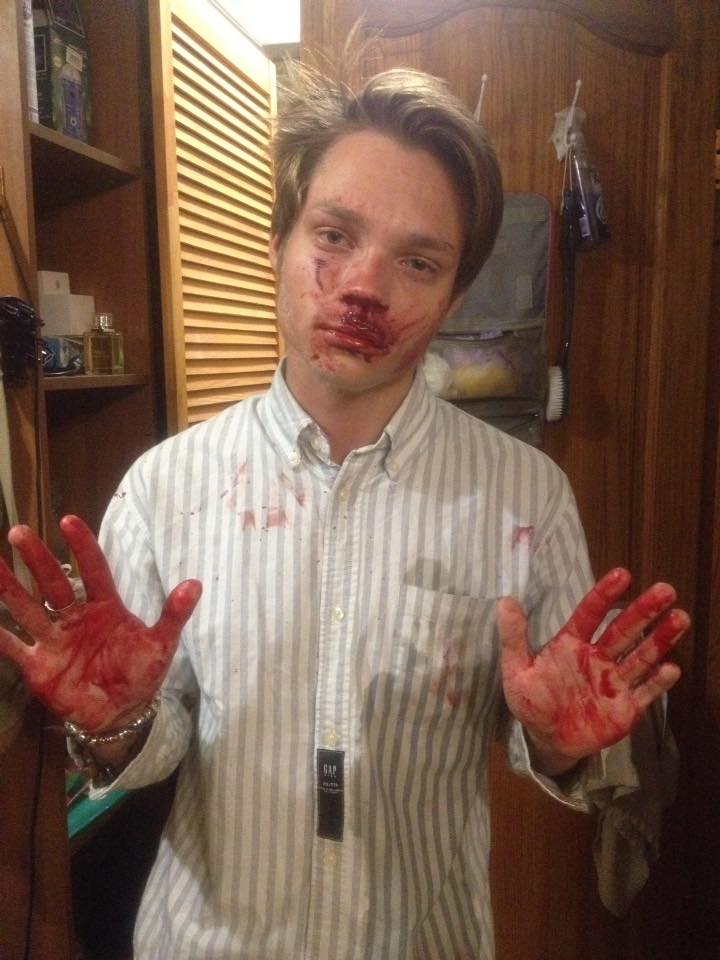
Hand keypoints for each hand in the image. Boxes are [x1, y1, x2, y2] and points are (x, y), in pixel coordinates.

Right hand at [0, 515, 200, 731]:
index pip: (94, 571)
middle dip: (37, 560)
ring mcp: (55, 640)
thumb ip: (174, 615)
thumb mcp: (161, 644)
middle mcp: (76, 618)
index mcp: (105, 608)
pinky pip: (14, 647)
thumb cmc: (140, 672)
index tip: (69, 520)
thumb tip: (196, 583)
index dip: (83, 547)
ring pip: (28, 608)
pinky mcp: (39, 666)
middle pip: (54, 583)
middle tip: (19, 532)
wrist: (121, 713)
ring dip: (9, 588)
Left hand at [497, 568, 688, 773]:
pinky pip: (645, 692)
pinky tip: (671, 668)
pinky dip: (658, 682)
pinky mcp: (626, 707)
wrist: (547, 741)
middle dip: (644, 610)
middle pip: (624, 629)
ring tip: (680, 618)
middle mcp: (598, 657)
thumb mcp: (517, 670)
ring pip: (641, 656)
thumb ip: (514, 638)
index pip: (590, 613)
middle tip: (666, 589)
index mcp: (572, 644)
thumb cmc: (532, 701)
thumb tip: (504, 601)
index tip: (622, 574)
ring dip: (660, 638)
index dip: (605, 594)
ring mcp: (614, 681)